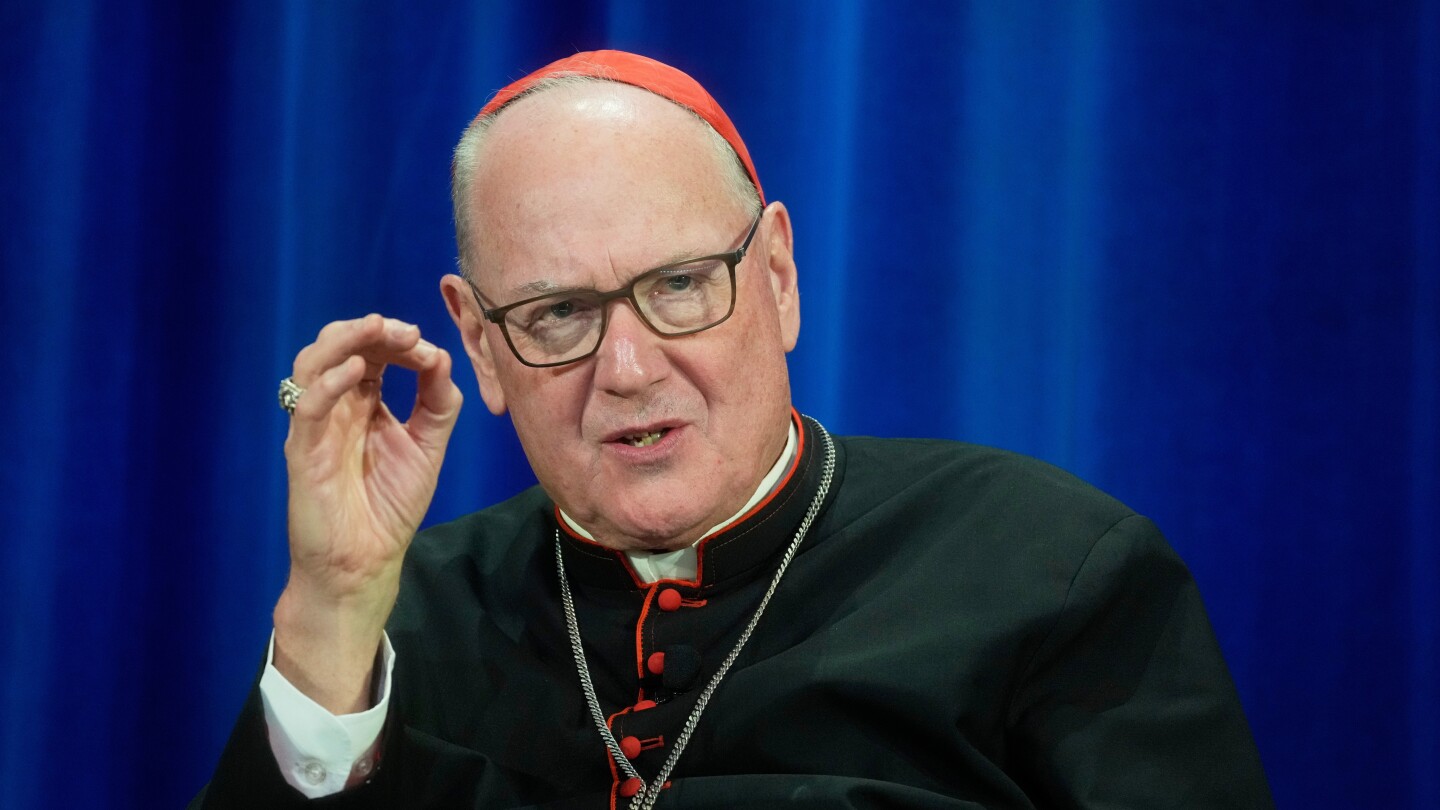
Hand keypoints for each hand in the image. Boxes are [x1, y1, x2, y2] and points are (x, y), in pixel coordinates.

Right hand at [274, 314, 462, 711]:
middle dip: (372, 331)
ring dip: (345, 340)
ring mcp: (316, 426)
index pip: (373, 352)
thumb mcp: (427, 447)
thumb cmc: (389, 508)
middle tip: (407, 331)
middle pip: (339, 347)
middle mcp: (337, 407)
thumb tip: (440, 356)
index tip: (427, 347)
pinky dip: (329, 382)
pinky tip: (357, 372)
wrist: (363, 564)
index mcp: (365, 403)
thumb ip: (437, 403)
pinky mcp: (302, 451)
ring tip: (378, 330)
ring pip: (312, 364)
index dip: (397, 340)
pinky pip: (306, 407)